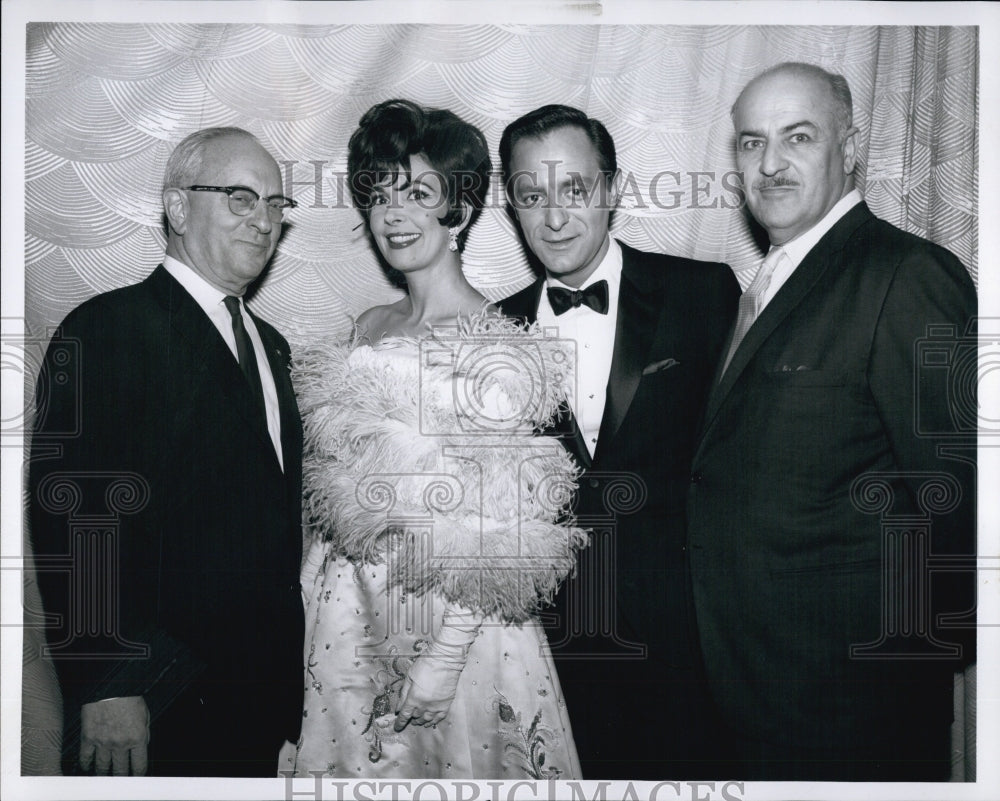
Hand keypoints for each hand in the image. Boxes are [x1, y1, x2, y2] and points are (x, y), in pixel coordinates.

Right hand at [80, 696, 149, 774]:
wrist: (111, 686)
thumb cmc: (129, 697)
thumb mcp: (145, 715)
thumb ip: (143, 733)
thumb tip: (141, 747)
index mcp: (137, 738)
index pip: (139, 765)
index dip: (138, 774)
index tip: (136, 776)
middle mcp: (120, 743)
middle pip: (120, 770)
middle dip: (121, 777)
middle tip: (120, 779)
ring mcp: (103, 742)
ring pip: (102, 767)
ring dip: (104, 773)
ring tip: (104, 776)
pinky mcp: (89, 738)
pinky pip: (86, 757)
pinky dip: (86, 765)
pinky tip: (88, 767)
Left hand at [393, 606, 480, 731]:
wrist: (446, 660)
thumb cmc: (425, 664)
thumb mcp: (410, 676)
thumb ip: (403, 694)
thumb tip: (398, 708)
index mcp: (413, 698)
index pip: (404, 715)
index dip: (400, 723)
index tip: (397, 727)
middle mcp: (424, 705)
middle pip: (415, 717)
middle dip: (411, 718)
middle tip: (410, 716)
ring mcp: (436, 706)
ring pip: (426, 719)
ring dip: (421, 721)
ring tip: (418, 720)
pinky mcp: (446, 704)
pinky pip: (439, 718)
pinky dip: (433, 721)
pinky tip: (430, 721)